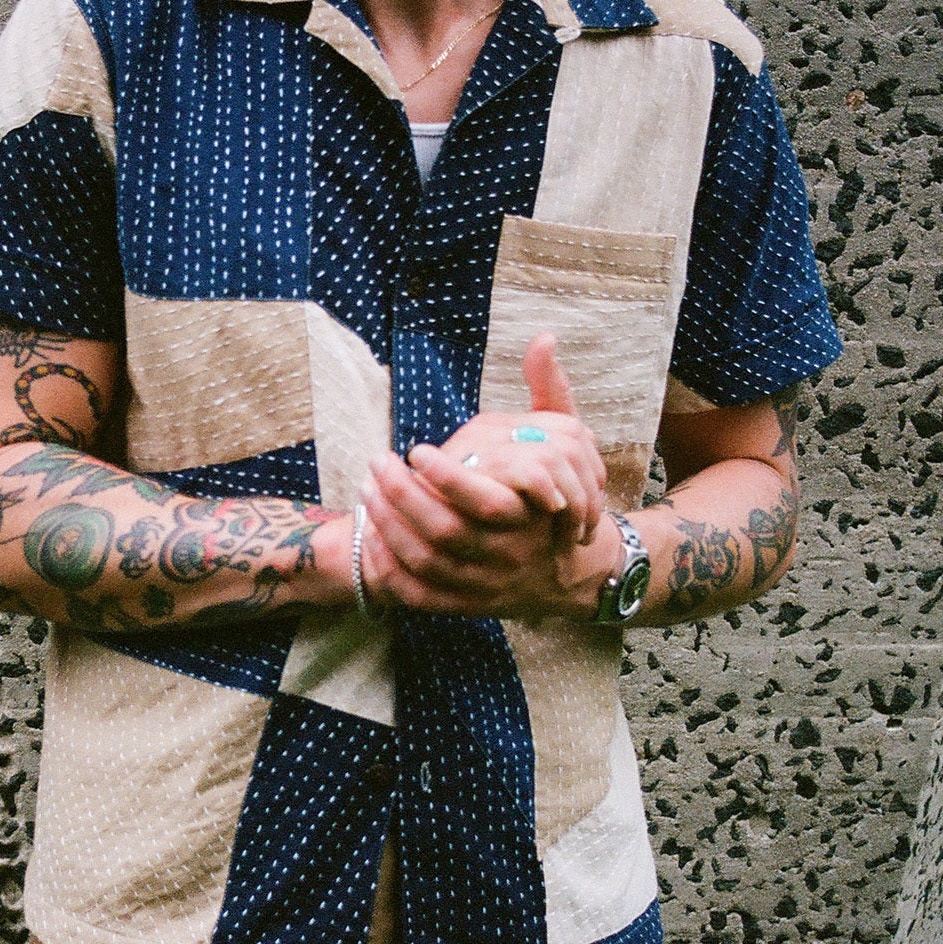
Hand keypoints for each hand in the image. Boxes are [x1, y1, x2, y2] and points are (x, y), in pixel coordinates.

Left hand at [357, 334, 614, 619]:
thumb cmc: (562, 494)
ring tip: (366, 490)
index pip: (479, 500)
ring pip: (423, 562)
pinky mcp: (464, 607)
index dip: (442, 475)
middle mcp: (508, 556)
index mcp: (529, 516)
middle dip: (399, 496)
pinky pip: (418, 594)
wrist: (576, 571)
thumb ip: (550, 390)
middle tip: (374, 464)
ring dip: (387, 526)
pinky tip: (371, 537)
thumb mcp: (567, 440)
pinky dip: (390, 568)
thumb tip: (543, 337)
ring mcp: (485, 586)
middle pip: (442, 531)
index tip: (415, 449)